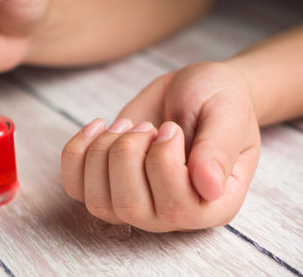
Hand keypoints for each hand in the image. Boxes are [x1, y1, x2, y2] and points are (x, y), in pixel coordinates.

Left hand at [61, 62, 259, 231]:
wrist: (194, 89)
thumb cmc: (219, 100)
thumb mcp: (226, 114)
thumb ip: (218, 149)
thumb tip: (209, 187)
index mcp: (212, 203)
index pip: (177, 208)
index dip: (163, 162)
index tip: (171, 128)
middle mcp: (174, 213)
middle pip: (130, 207)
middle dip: (127, 154)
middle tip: (145, 126)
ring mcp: (139, 202)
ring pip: (99, 202)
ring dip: (103, 153)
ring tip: (125, 126)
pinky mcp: (110, 184)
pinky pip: (76, 187)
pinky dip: (76, 154)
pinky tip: (98, 126)